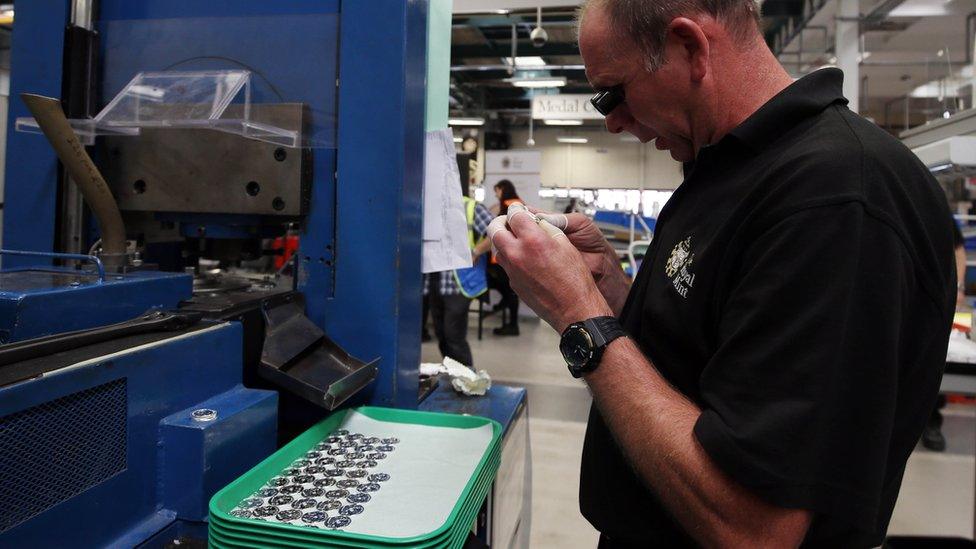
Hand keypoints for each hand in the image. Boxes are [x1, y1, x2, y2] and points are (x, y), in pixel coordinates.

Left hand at [490, 208, 612, 331]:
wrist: (573, 309)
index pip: (514, 214)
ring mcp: (512, 270)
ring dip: (504, 239)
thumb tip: (535, 220)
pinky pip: (506, 264)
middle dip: (501, 221)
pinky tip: (526, 259)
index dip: (517, 209)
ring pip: (497, 248)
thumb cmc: (574, 280)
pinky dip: (511, 257)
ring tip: (518, 240)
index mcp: (532, 240)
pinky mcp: (513, 283)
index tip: (519, 209)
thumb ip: (546, 228)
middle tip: (510, 221)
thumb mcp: (565, 244)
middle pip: (495, 229)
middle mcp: (517, 254)